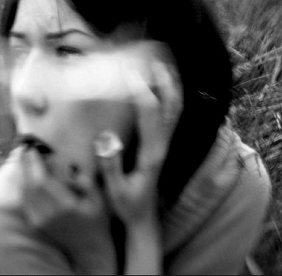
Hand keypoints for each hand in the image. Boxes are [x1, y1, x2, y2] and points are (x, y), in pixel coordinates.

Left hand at [15, 147, 115, 274]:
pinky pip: (25, 202)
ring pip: (24, 194)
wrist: (89, 249)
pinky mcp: (37, 225)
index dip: (33, 164)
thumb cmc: (96, 220)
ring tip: (22, 158)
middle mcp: (49, 214)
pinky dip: (23, 186)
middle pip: (29, 185)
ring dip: (21, 175)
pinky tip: (25, 176)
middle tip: (23, 148)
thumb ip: (84, 182)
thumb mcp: (98, 199)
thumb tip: (69, 169)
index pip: (41, 181)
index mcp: (65, 206)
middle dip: (24, 165)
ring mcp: (40, 221)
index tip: (32, 149)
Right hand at [95, 60, 182, 224]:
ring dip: (171, 86)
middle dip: (164, 82)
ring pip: (175, 110)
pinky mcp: (162, 146)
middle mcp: (162, 145)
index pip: (150, 116)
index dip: (142, 92)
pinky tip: (162, 86)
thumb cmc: (126, 206)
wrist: (142, 220)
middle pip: (171, 107)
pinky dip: (169, 97)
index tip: (130, 74)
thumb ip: (111, 166)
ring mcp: (164, 145)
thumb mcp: (115, 191)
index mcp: (151, 153)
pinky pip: (170, 117)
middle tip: (153, 60)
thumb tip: (106, 138)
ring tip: (162, 65)